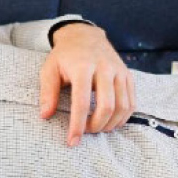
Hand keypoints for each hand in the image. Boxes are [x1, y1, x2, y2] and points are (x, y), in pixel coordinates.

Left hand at [38, 21, 134, 145]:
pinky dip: (123, 117)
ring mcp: (119, 71)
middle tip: (85, 133)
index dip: (78, 125)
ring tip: (97, 128)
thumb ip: (47, 92)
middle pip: (107, 106)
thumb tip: (45, 115)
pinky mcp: (128, 75)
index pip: (82, 102)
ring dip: (111, 124)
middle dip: (96, 126)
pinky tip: (111, 122)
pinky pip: (131, 102)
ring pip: (122, 106)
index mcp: (83, 67)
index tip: (72, 141)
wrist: (85, 36)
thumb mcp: (49, 69)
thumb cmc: (65, 56)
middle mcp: (105, 68)